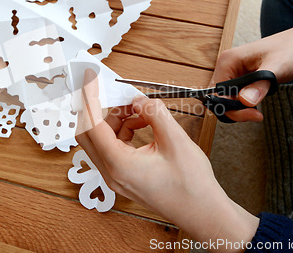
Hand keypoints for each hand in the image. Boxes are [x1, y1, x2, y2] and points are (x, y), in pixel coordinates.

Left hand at [76, 69, 258, 251]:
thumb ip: (154, 114)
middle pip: (89, 134)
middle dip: (102, 110)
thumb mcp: (175, 141)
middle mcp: (112, 173)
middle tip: (118, 94)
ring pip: (102, 140)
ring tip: (142, 111)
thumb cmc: (192, 186)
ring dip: (117, 120)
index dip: (89, 100)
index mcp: (119, 165)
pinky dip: (125, 132)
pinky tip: (144, 124)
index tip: (89, 80)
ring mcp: (116, 178)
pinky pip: (114, 148)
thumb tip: (138, 99)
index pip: (92, 126)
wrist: (203, 212)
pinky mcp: (124, 178)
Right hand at [212, 14, 292, 121]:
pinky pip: (235, 97)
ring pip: (226, 99)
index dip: (231, 107)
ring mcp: (233, 72)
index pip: (217, 93)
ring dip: (240, 109)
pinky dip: (244, 105)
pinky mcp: (241, 78)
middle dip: (235, 110)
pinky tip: (257, 104)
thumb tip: (244, 101)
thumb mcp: (277, 68)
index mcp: (228, 61)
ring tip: (258, 111)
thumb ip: (260, 85)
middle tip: (256, 115)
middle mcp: (227, 66)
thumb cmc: (292, 50)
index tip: (252, 114)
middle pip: (219, 98)